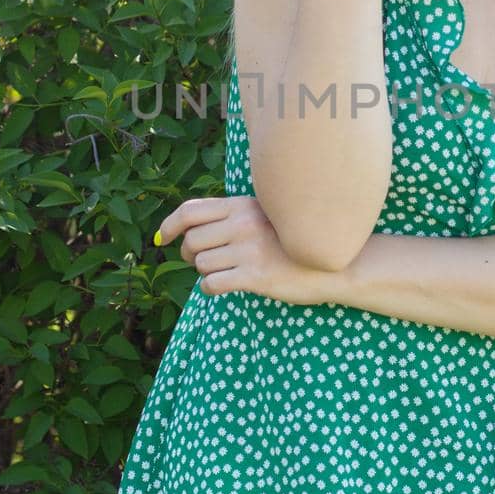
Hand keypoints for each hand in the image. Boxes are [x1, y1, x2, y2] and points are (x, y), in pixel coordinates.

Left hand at [153, 194, 329, 304]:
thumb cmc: (293, 241)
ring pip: (201, 264)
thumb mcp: (265, 216)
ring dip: (205, 272)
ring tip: (223, 272)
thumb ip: (233, 216)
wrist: (332, 263)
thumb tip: (191, 229)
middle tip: (202, 262)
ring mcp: (249, 250)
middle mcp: (242, 224)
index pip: (190, 211)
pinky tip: (223, 287)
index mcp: (242, 205)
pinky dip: (211, 288)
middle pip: (192, 241)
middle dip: (189, 255)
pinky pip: (213, 284)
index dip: (169, 225)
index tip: (162, 238)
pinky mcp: (255, 276)